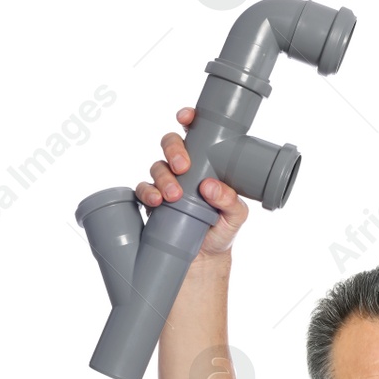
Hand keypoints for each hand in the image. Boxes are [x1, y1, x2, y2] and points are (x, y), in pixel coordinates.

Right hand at [135, 106, 248, 258]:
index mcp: (205, 162)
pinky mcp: (152, 201)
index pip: (195, 133)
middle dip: (174, 150)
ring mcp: (165, 184)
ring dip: (163, 177)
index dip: (189, 119)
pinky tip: (156, 201)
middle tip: (183, 167)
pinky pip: (143, 190)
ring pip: (156, 167)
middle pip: (170, 144)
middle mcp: (183, 169)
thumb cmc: (222, 230)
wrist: (205, 260)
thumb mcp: (235, 216)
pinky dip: (147, 193)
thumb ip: (231, 201)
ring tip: (173, 195)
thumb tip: (211, 187)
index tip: (186, 118)